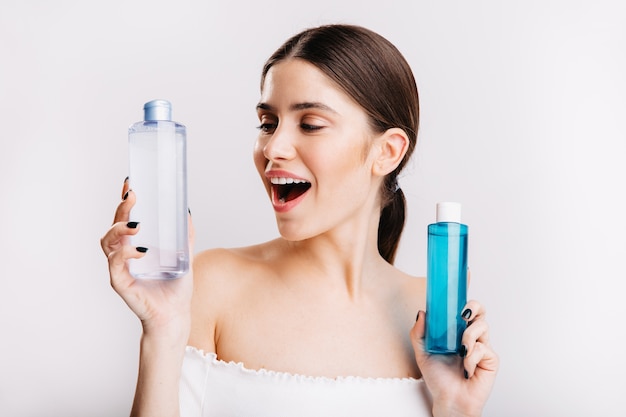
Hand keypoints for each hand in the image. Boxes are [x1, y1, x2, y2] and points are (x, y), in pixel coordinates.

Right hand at [100, 178, 194, 336]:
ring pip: (108, 241)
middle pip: (114, 225)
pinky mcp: (120, 282)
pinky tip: (139, 251)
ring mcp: (120, 267)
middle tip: (133, 196)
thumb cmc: (176, 287)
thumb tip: (186, 211)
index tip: (130, 183)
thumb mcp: (185, 255)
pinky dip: (125, 254)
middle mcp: (124, 253)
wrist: (175, 314)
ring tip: (137, 225)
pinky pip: (115, 264)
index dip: (124, 201)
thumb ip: (185, 235)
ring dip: (119, 229)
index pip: (125, 218)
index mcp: (136, 244)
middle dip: (122, 208)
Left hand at [410, 300, 498, 416]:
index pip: (465, 310)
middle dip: (475, 307)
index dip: (465, 302)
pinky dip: (472, 358)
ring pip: (483, 327)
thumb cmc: (438, 378)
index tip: (456, 302)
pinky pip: (483, 348)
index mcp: (457, 332)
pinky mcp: (490, 359)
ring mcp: (482, 346)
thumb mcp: (423, 353)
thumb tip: (422, 313)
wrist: (449, 400)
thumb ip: (418, 334)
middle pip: (481, 312)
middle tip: (464, 314)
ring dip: (469, 336)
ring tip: (461, 351)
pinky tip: (466, 369)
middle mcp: (472, 336)